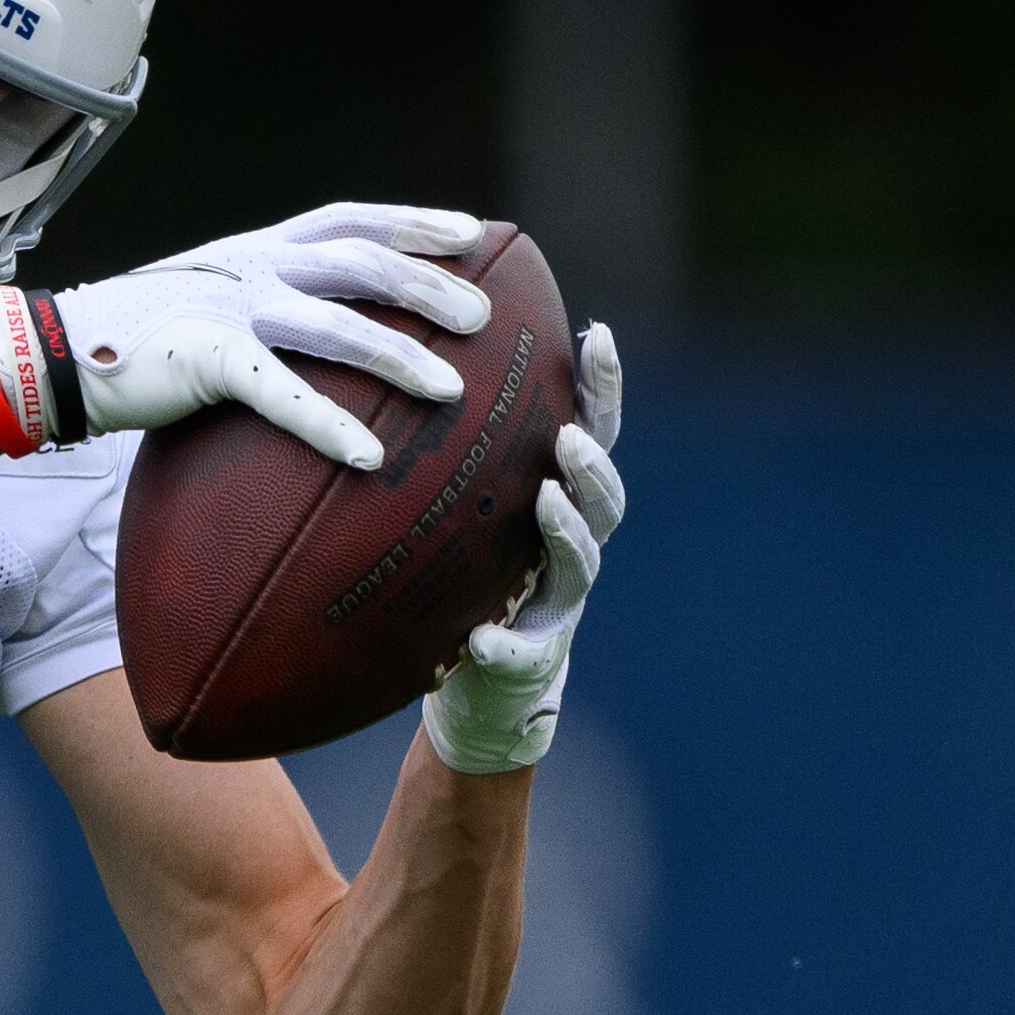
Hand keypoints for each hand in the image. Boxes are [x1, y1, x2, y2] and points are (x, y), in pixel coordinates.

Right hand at [42, 203, 490, 468]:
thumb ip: (269, 302)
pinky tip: (369, 457)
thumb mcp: (215, 298)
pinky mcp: (206, 361)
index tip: (471, 232)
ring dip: (398, 356)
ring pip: (334, 324)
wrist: (58, 352)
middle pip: (359, 263)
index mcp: (257, 248)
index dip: (413, 221)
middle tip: (482, 316)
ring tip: (451, 388)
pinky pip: (281, 394)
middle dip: (427, 285)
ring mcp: (230, 311)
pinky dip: (328, 425)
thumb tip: (329, 330)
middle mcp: (252, 268)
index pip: (350, 218)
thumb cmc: (143, 336)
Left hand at [423, 321, 626, 776]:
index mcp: (563, 501)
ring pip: (580, 565)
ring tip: (546, 502)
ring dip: (568, 533)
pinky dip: (503, 645)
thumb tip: (410, 350)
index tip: (596, 332)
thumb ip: (461, 448)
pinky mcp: (531, 658)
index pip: (594, 434)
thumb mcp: (468, 506)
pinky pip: (520, 652)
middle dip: (591, 466)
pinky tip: (480, 639)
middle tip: (567, 439)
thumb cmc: (471, 575)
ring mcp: (558, 604)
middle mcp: (574, 547)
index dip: (604, 387)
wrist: (483, 681)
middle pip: (604, 499)